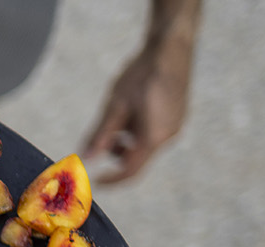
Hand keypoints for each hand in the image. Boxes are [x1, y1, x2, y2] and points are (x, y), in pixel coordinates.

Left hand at [83, 13, 198, 182]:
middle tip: (103, 133)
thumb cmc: (142, 75)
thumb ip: (101, 134)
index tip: (95, 180)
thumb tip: (87, 157)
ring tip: (118, 112)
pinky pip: (155, 132)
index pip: (131, 171)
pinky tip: (133, 106)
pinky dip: (139, 129)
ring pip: (145, 144)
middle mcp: (169, 135)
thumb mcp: (115, 105)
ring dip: (127, 138)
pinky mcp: (177, 116)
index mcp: (154, 137)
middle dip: (116, 151)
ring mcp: (176, 125)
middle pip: (137, 157)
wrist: (170, 48)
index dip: (112, 179)